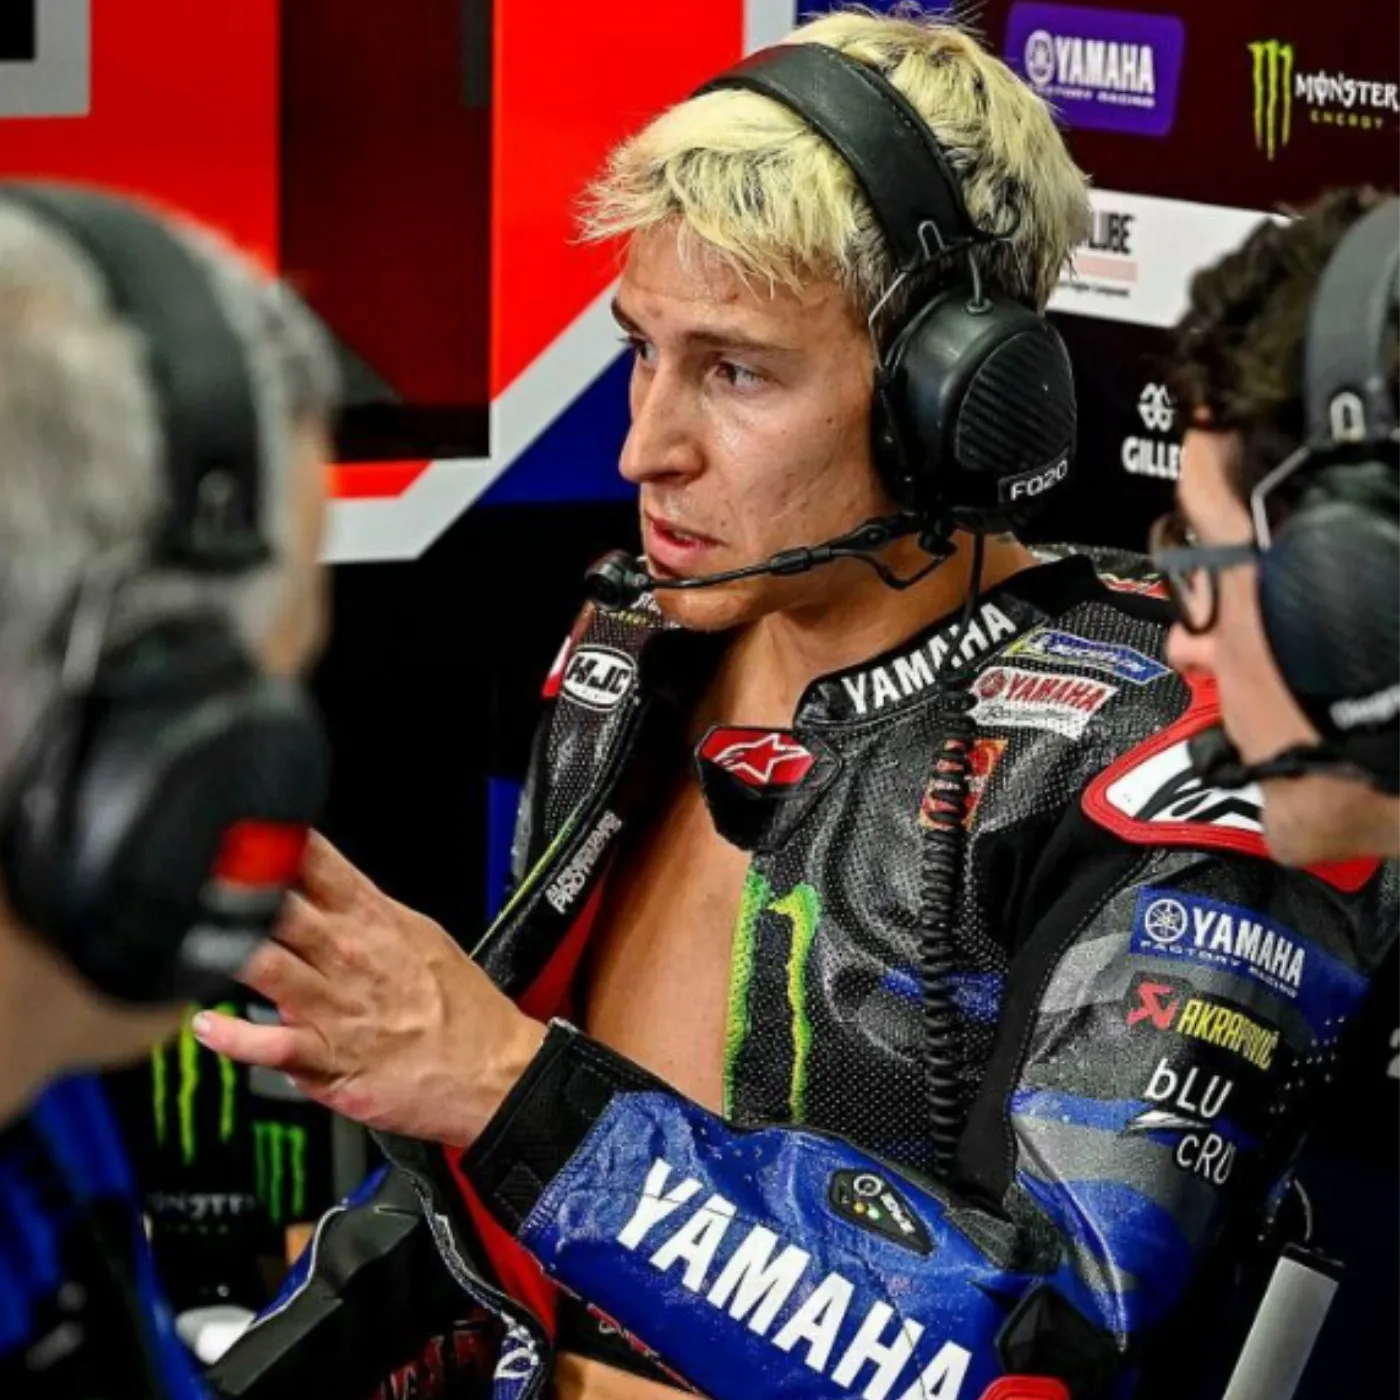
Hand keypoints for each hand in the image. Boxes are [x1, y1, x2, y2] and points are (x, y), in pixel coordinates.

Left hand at [192, 832, 544, 1145]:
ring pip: (265, 966)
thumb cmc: (459, 1007)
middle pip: (279, 906)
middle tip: (194, 873)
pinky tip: (205, 1027)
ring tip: (187, 937)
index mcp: (373, 918)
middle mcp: (349, 954)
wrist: (493, 1070)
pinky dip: (232, 1038)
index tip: (236, 828)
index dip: (272, 841)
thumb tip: (319, 886)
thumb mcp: (421, 935)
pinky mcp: (330, 1059)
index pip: (316, 863)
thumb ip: (364, 912)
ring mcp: (336, 1006)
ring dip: (225, 950)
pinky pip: (270, 1045)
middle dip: (237, 889)